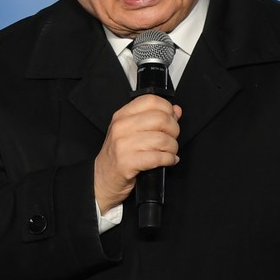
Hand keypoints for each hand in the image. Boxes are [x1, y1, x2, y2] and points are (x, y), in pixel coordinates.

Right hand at [94, 95, 181, 212]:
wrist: (102, 179)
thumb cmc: (119, 155)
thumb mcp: (131, 132)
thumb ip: (153, 118)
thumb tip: (176, 110)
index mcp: (122, 115)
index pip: (151, 100)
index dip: (168, 109)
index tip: (171, 119)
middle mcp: (121, 127)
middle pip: (161, 119)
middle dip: (174, 130)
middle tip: (172, 138)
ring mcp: (123, 144)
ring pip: (162, 139)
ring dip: (172, 148)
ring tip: (170, 152)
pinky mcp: (127, 163)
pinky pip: (158, 157)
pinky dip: (169, 159)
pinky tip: (169, 160)